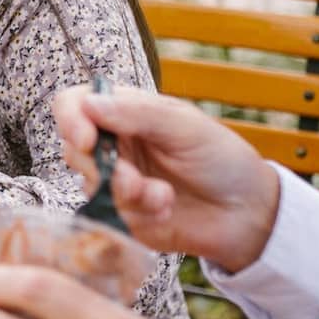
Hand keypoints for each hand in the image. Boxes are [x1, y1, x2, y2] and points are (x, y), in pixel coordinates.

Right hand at [52, 85, 279, 274]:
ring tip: (163, 197)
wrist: (247, 212)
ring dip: (126, 194)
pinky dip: (137, 214)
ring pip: (90, 186)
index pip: (76, 104)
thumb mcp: (185, 127)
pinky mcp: (123, 215)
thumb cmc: (221, 158)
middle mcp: (115, 144)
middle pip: (74, 150)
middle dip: (101, 168)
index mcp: (127, 112)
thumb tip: (89, 103)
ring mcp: (116, 181)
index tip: (86, 140)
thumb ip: (137, 114)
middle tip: (133, 180)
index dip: (71, 119)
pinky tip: (165, 210)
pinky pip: (109, 215)